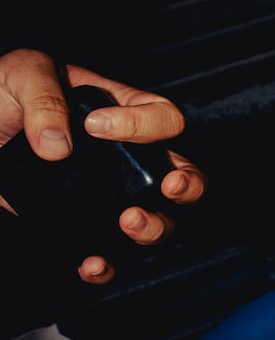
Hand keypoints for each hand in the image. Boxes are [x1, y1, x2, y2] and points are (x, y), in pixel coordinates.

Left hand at [0, 48, 205, 282]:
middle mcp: (124, 159)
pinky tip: (90, 263)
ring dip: (154, 226)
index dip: (142, 125)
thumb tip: (59, 147)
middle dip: (187, 184)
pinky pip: (107, 256)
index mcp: (123, 113)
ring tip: (129, 220)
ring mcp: (106, 197)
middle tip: (170, 186)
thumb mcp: (21, 73)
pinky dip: (106, 266)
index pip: (163, 117)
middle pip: (181, 175)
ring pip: (157, 220)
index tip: (96, 127)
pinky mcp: (78, 228)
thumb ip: (44, 97)